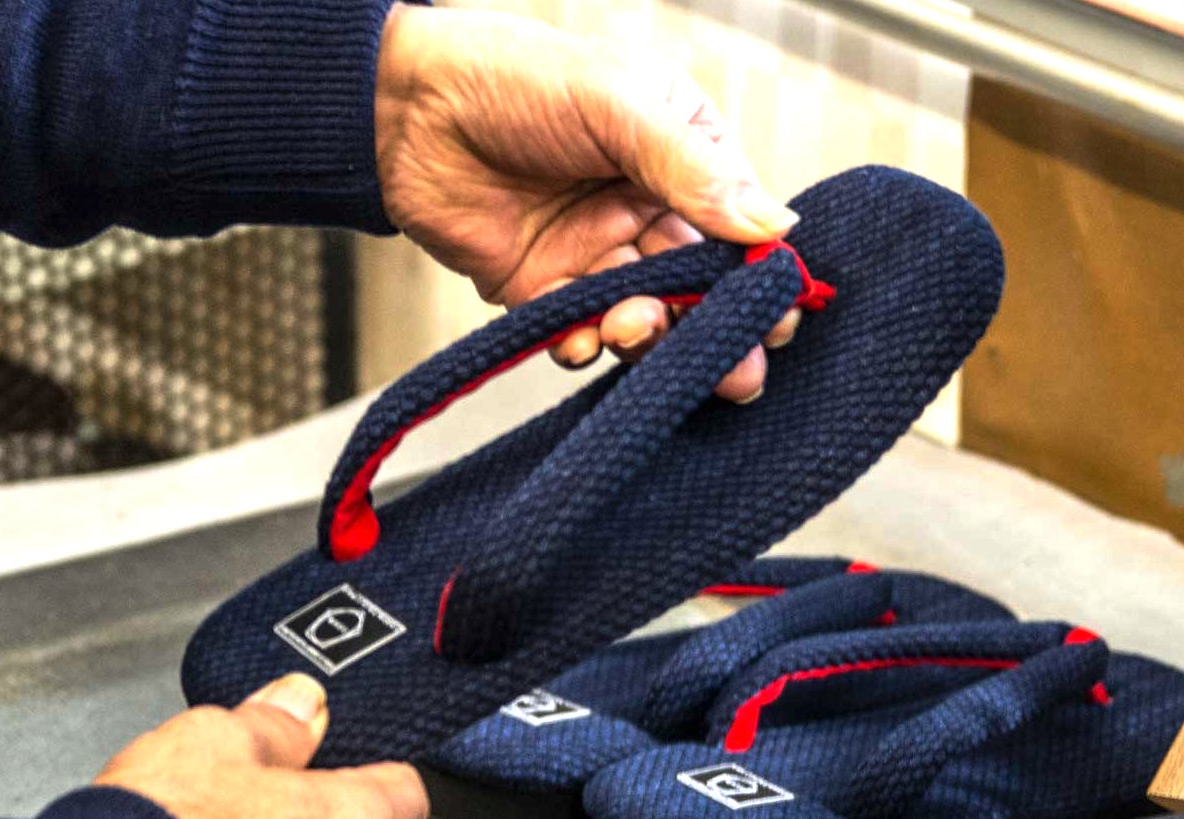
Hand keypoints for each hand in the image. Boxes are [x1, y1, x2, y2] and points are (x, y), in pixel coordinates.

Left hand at [373, 4, 802, 401]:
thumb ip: (693, 171)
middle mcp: (646, 209)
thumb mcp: (620, 106)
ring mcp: (595, 252)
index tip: (776, 320)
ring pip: (643, 315)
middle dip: (718, 332)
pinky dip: (584, 345)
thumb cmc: (518, 78)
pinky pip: (578, 331)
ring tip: (633, 329)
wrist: (408, 104)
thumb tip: (773, 227)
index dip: (759, 276)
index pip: (740, 226)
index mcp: (682, 155)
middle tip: (737, 376)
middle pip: (700, 286)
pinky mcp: (542, 288)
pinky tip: (581, 339)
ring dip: (647, 336)